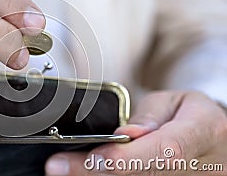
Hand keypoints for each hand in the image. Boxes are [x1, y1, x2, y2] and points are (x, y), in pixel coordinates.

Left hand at [45, 91, 226, 175]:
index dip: (122, 159)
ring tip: (65, 169)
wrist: (218, 139)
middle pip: (144, 175)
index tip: (87, 158)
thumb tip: (125, 134)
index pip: (162, 150)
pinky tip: (84, 173)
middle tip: (58, 168)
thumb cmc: (192, 114)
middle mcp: (202, 166)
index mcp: (203, 132)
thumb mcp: (176, 100)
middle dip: (96, 173)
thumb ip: (149, 116)